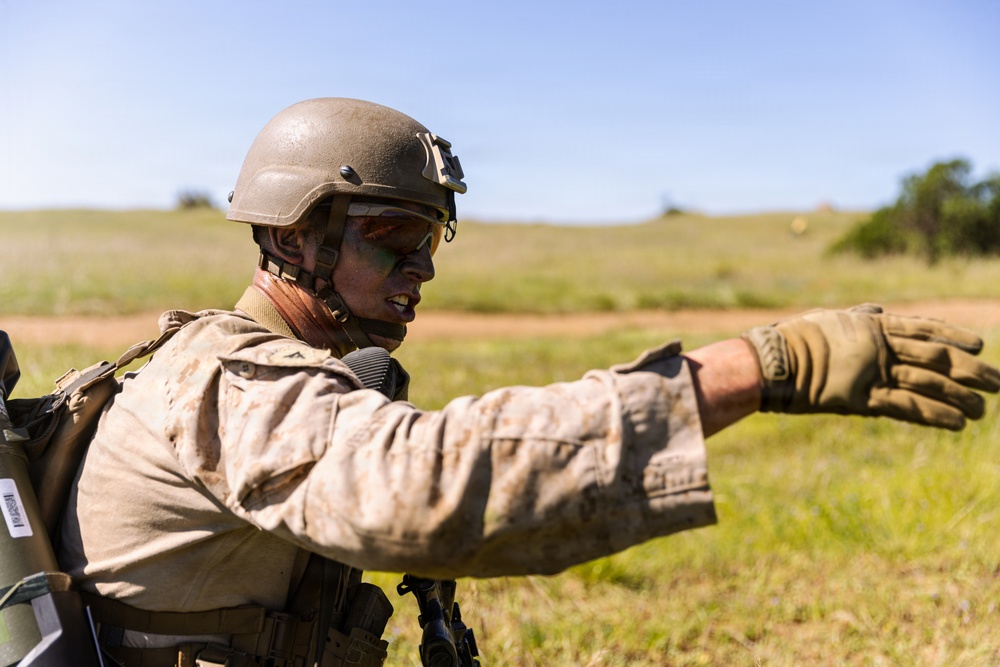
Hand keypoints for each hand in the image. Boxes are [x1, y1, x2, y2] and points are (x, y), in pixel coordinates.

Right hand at [741, 304, 999, 429]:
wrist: (774, 361)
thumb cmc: (796, 338)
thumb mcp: (832, 319)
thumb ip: (860, 316)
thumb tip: (879, 309)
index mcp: (874, 326)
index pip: (925, 329)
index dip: (954, 336)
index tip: (979, 345)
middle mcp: (880, 347)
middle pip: (936, 357)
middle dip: (970, 370)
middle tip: (998, 382)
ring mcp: (873, 372)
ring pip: (928, 383)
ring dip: (959, 397)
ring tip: (983, 411)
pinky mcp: (863, 398)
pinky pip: (906, 407)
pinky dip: (934, 415)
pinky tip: (957, 424)